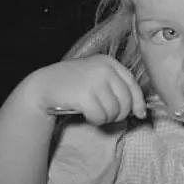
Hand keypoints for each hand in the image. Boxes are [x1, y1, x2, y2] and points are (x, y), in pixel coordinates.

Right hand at [24, 56, 146, 125]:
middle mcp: (104, 69)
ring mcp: (95, 81)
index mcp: (109, 62)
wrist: (43, 85)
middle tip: (108, 117)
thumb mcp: (95, 76)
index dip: (139, 102)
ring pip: (114, 110)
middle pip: (126, 100)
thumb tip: (140, 110)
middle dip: (120, 114)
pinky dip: (96, 121)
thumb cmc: (72, 83)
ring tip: (95, 114)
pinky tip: (88, 115)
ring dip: (106, 118)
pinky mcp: (85, 95)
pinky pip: (101, 116)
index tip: (140, 114)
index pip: (132, 85)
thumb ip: (116, 86)